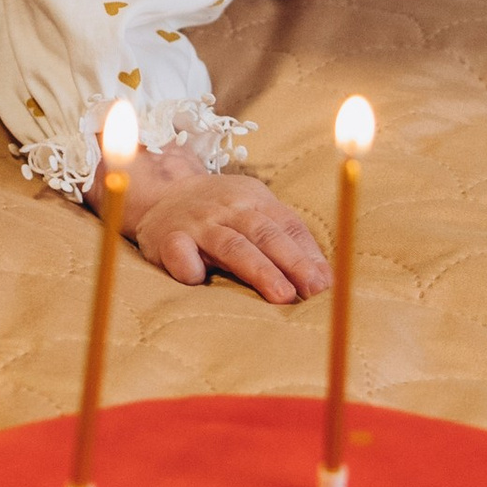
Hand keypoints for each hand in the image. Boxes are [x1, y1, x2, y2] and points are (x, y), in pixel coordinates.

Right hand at [127, 154, 331, 302]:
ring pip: (232, 246)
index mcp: (253, 199)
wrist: (162, 192)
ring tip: (282, 294)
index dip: (308, 254)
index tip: (325, 283)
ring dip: (260, 270)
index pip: (287, 226)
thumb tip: (324, 278)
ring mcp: (197, 223)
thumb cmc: (219, 212)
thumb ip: (285, 238)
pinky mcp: (168, 239)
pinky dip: (191, 268)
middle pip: (265, 234)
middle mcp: (227, 208)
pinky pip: (181, 254)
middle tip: (312, 291)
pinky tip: (200, 282)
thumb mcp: (254, 211)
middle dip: (292, 263)